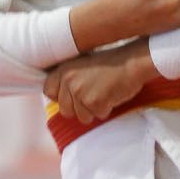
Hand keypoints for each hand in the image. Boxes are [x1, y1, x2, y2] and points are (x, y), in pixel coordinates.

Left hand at [43, 41, 158, 124]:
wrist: (131, 62)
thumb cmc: (110, 65)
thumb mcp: (83, 66)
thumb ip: (69, 79)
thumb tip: (60, 99)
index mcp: (63, 69)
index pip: (48, 91)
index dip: (62, 97)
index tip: (74, 94)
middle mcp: (68, 80)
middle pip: (65, 110)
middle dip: (80, 108)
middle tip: (94, 94)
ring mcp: (80, 92)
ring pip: (82, 117)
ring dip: (94, 110)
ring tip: (104, 93)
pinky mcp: (94, 102)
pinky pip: (98, 115)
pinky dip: (107, 109)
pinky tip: (112, 94)